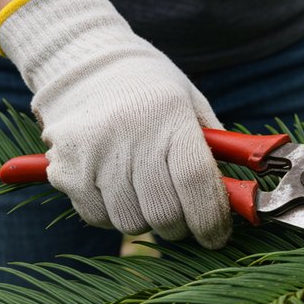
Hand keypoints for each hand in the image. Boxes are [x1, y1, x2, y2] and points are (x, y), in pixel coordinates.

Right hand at [0, 0, 230, 247]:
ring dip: (146, 220)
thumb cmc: (153, 93)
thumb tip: (238, 202)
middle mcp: (128, 133)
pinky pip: (98, 218)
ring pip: (130, 222)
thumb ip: (217, 152)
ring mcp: (91, 153)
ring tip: (147, 193)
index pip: (194, 179)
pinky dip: (113, 214)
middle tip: (183, 217)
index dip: (211, 218)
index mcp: (168, 114)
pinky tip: (117, 187)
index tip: (217, 236)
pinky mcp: (64, 171)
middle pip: (163, 211)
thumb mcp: (192, 106)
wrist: (85, 66)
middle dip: (180, 225)